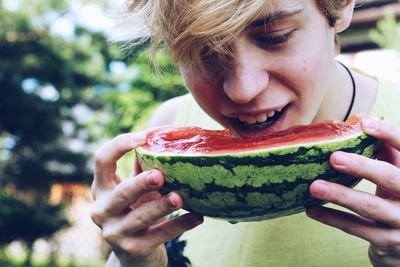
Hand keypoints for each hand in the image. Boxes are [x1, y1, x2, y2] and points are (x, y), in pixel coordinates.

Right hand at [90, 132, 203, 266]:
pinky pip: (159, 235)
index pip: (102, 160)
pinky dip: (180, 225)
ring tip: (179, 198)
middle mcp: (101, 210)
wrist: (135, 256)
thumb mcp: (136, 189)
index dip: (120, 145)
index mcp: (101, 188)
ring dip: (161, 206)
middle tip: (160, 176)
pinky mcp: (132, 249)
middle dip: (140, 183)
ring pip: (140, 217)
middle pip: (121, 193)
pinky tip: (197, 217)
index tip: (144, 137)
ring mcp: (114, 232)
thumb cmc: (137, 212)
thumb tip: (164, 137)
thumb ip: (143, 168)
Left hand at [307, 117, 399, 266]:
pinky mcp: (387, 241)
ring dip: (339, 195)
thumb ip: (385, 151)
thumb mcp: (397, 174)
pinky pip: (356, 227)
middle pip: (390, 178)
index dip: (389, 135)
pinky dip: (332, 218)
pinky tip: (311, 210)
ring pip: (369, 206)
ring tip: (314, 186)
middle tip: (333, 158)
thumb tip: (362, 119)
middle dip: (361, 166)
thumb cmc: (397, 198)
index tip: (364, 123)